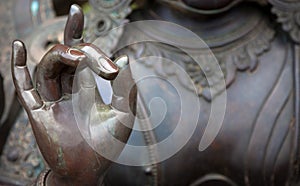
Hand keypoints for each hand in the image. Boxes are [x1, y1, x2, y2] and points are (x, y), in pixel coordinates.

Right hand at [11, 5, 136, 184]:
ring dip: (58, 57)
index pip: (80, 54)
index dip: (76, 32)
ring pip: (47, 67)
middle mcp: (67, 90)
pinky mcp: (38, 113)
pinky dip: (17, 68)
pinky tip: (16, 47)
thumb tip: (126, 58)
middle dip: (77, 47)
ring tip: (77, 56)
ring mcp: (51, 100)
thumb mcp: (125, 115)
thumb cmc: (107, 146)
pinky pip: (24, 87)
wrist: (89, 172)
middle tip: (91, 55)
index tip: (76, 10)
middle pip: (65, 56)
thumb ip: (127, 88)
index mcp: (86, 87)